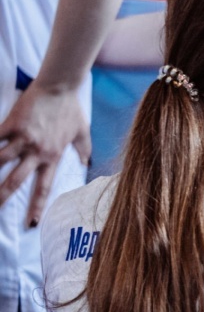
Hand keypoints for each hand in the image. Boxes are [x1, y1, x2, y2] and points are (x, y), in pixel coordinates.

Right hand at [0, 84, 90, 226]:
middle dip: (1, 197)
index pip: (44, 187)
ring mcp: (23, 139)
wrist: (61, 87)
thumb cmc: (71, 109)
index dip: (37, 206)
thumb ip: (83, 149)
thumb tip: (86, 162)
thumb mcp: (82, 132)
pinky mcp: (11, 125)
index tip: (31, 223)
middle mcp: (37, 152)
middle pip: (16, 181)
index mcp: (53, 157)